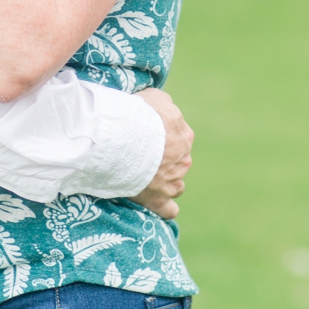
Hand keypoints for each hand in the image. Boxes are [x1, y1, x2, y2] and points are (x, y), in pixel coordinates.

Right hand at [132, 88, 192, 219]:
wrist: (124, 136)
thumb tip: (164, 109)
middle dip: (165, 162)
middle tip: (143, 157)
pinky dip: (165, 208)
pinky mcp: (157, 199)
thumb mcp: (155, 98)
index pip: (180, 140)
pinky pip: (168, 210)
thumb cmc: (138, 114)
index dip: (164, 140)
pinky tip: (158, 205)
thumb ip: (164, 106)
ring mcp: (171, 181)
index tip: (149, 139)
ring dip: (166, 183)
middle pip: (178, 163)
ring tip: (147, 180)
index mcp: (184, 137)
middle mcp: (183, 161)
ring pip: (176, 185)